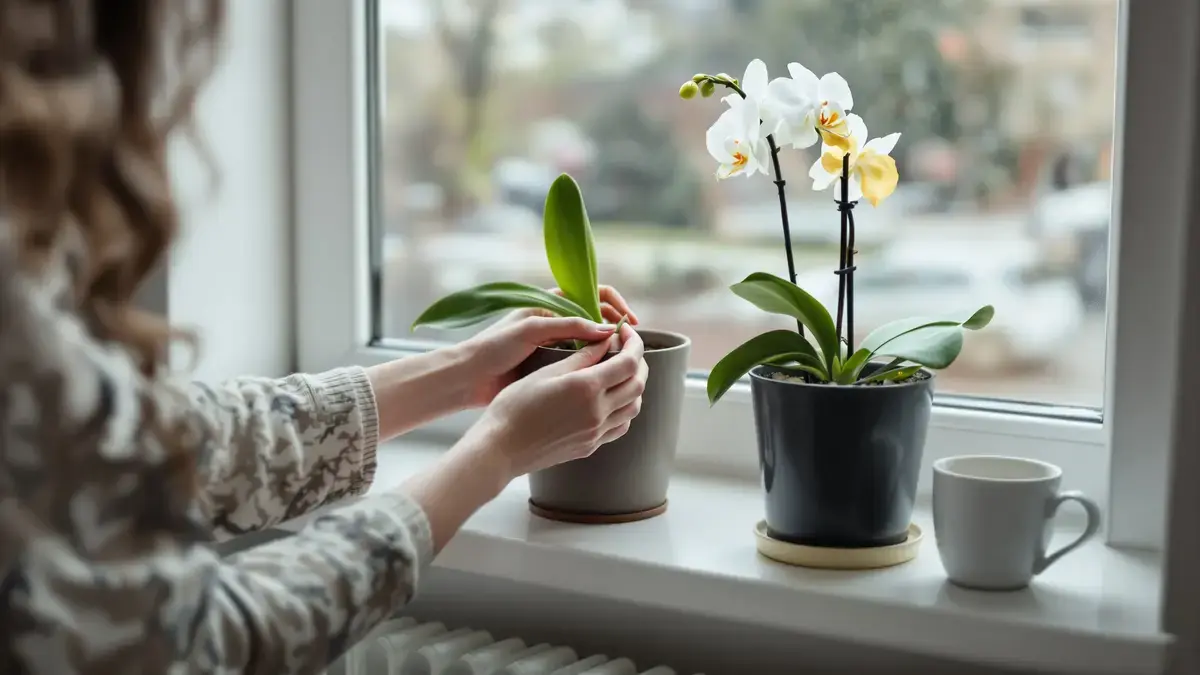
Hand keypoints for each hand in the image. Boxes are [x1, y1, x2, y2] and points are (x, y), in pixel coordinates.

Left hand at [459, 285, 639, 407]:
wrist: (467, 378)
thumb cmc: (492, 348)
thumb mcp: (530, 330)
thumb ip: (568, 326)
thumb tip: (608, 329)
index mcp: (550, 304)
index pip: (594, 294)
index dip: (615, 304)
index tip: (629, 322)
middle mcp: (555, 322)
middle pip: (598, 318)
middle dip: (617, 328)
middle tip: (631, 345)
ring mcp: (554, 345)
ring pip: (592, 342)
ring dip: (608, 349)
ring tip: (622, 362)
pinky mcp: (551, 367)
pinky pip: (581, 362)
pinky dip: (595, 366)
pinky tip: (604, 377)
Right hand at [465, 322, 647, 481]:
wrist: (501, 448)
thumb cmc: (515, 406)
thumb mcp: (547, 373)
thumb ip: (582, 357)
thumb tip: (606, 341)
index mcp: (587, 388)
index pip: (629, 362)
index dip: (634, 342)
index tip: (625, 331)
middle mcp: (597, 412)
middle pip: (638, 384)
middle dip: (639, 361)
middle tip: (627, 348)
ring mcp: (595, 433)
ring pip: (634, 407)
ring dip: (635, 386)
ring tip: (621, 372)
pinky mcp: (590, 446)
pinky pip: (620, 426)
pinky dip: (624, 408)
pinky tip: (612, 399)